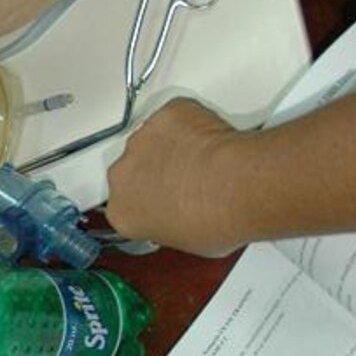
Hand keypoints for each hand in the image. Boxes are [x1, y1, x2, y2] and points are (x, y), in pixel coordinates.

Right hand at [102, 98, 247, 256]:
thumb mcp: (186, 241)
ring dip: (173, 145)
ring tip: (203, 158)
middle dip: (154, 170)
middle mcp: (122, 174)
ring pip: (153, 138)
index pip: (125, 204)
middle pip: (132, 168)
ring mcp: (142, 140)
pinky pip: (175, 115)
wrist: (234, 187)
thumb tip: (182, 220)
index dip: (147, 201)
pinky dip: (192, 121)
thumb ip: (168, 224)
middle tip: (186, 178)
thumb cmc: (213, 217)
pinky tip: (211, 137)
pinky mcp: (165, 115)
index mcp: (122, 211)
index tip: (162, 200)